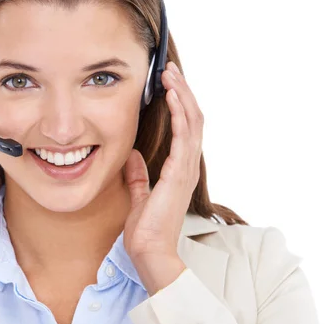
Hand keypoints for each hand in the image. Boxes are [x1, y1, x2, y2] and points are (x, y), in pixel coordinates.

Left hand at [123, 61, 203, 294]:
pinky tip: (172, 97)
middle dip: (182, 92)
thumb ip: (138, 176)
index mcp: (178, 170)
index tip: (166, 85)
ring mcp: (186, 169)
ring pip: (193, 122)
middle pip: (193, 119)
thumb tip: (131, 156)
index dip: (178, 105)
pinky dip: (180, 114)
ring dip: (183, 96)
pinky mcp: (179, 174)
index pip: (184, 129)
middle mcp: (186, 166)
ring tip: (171, 74)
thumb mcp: (138, 196)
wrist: (149, 252)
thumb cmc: (146, 230)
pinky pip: (184, 137)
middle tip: (170, 70)